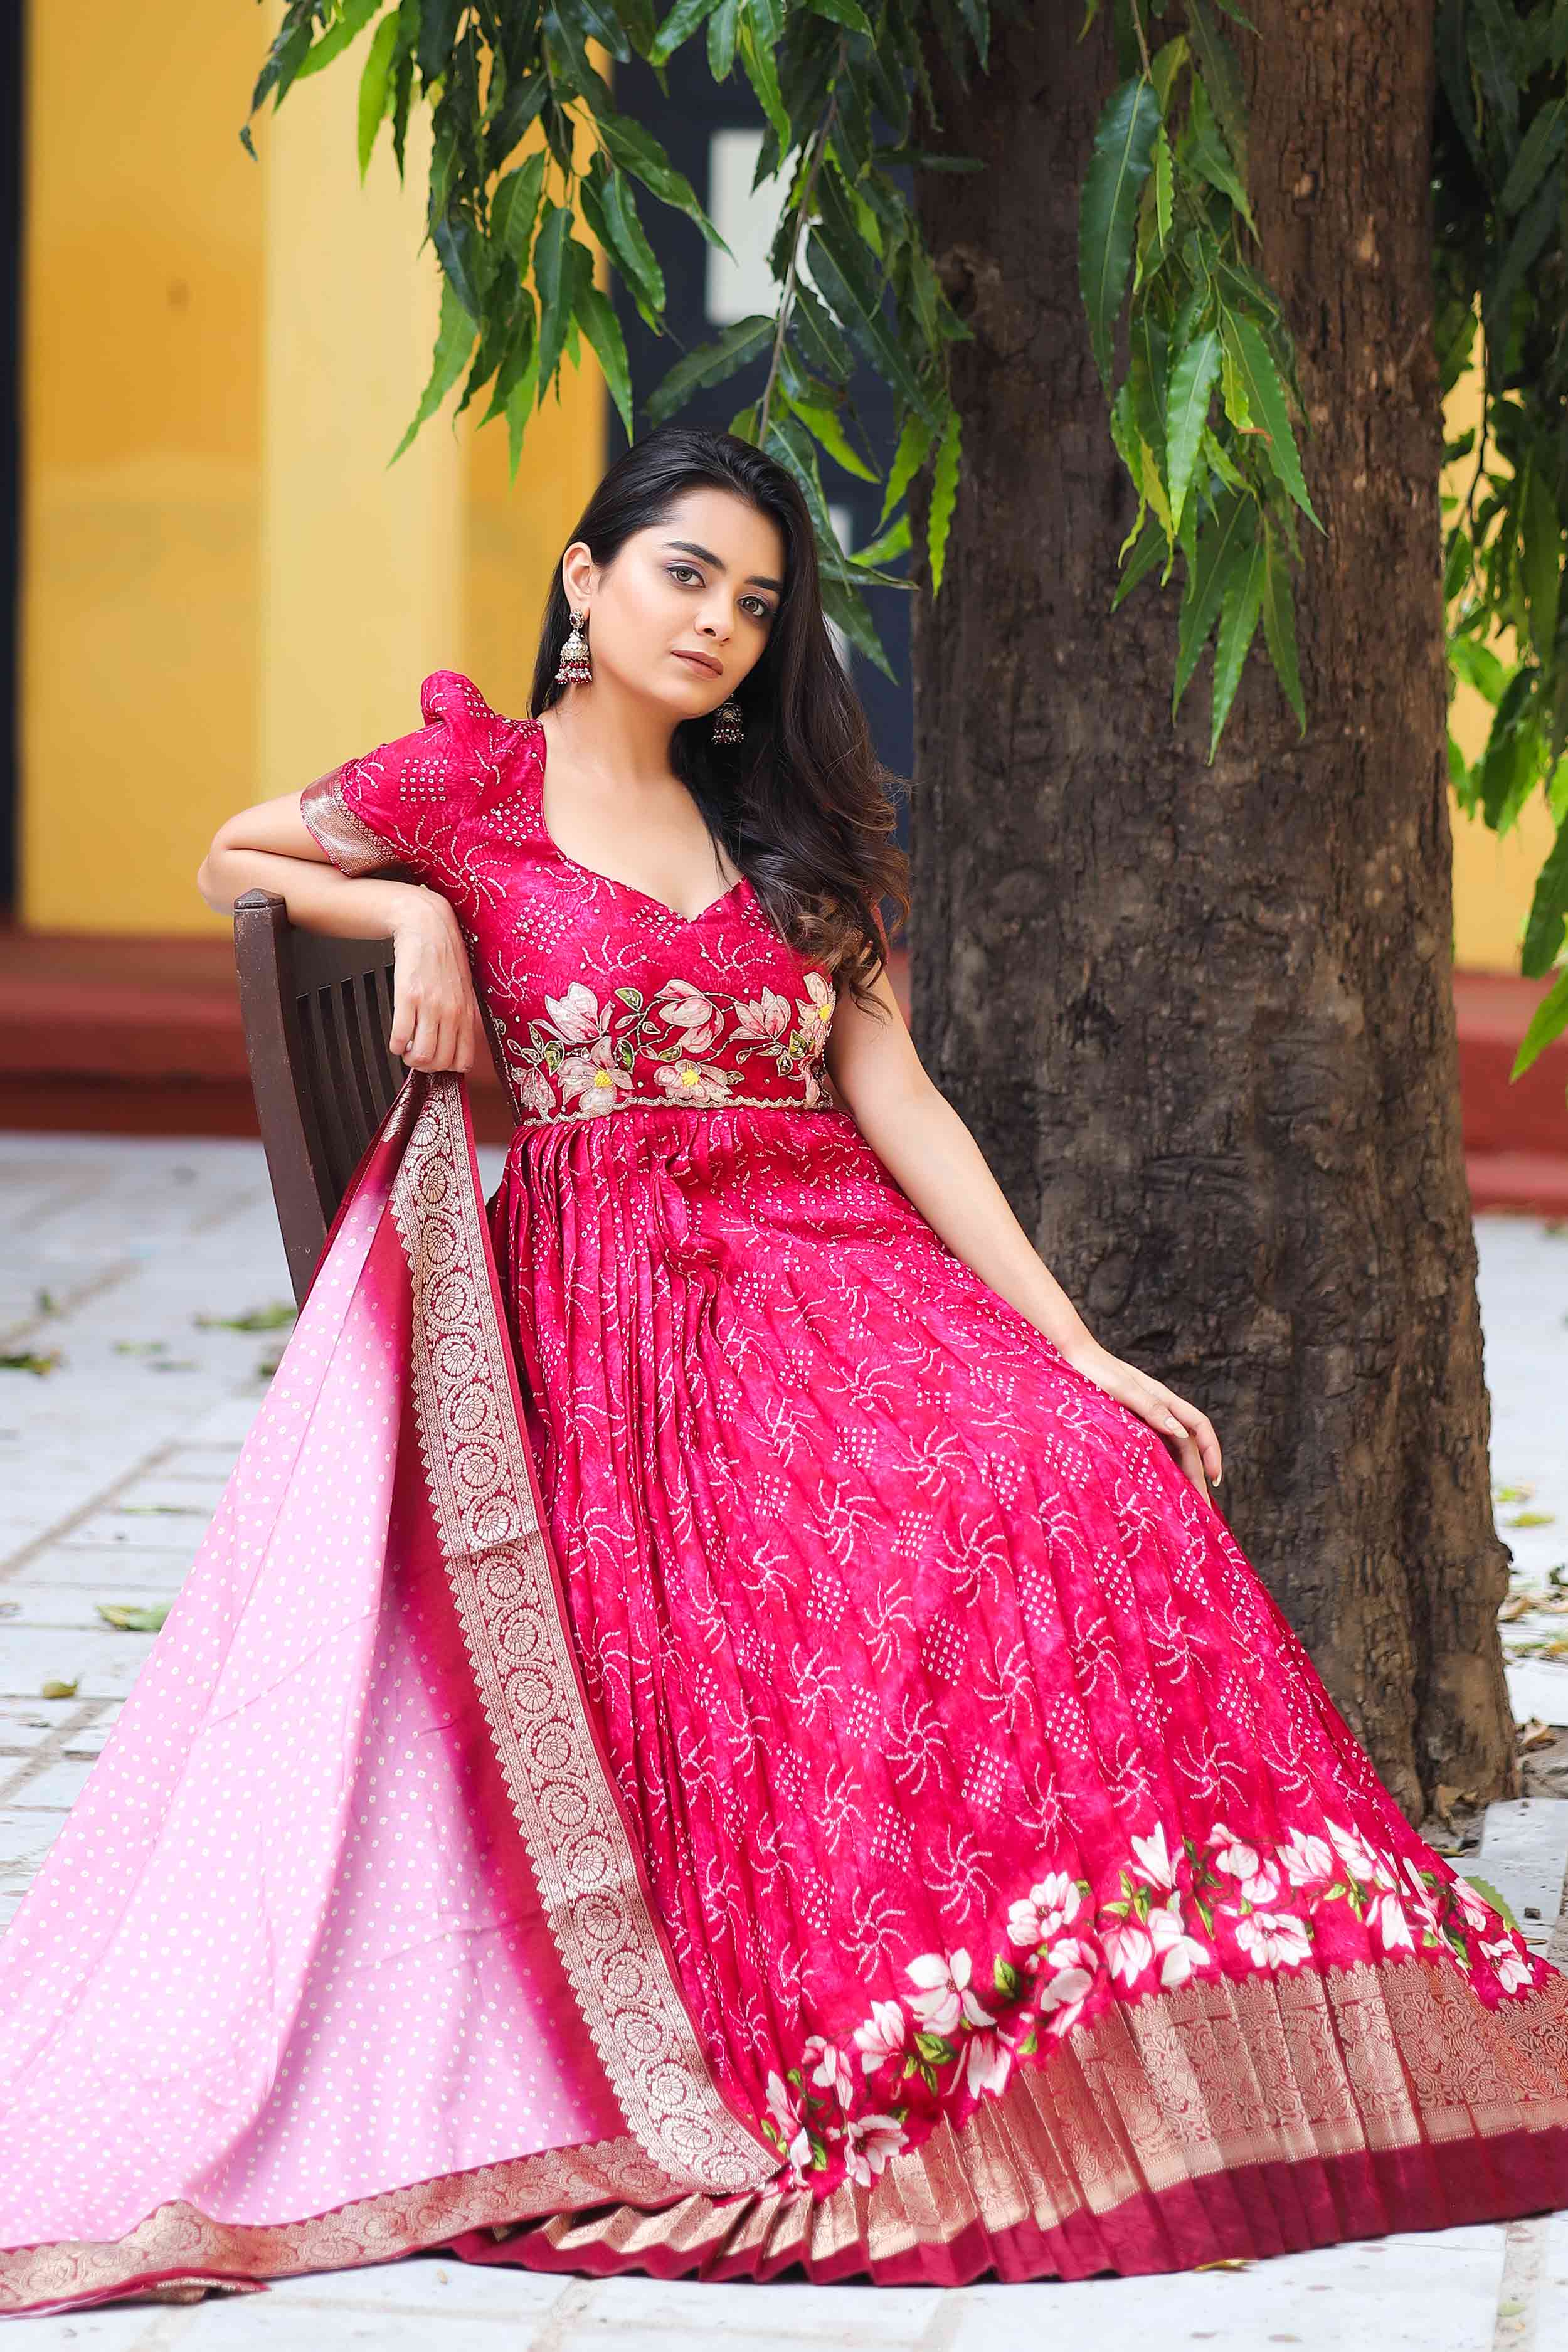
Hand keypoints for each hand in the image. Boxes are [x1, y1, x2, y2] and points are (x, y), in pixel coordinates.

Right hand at [387, 888, 484, 1074]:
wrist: (427, 926)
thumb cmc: (445, 956)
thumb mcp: (464, 988)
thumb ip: (462, 1016)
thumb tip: (454, 1044)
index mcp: (467, 1013)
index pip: (462, 1060)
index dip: (447, 1068)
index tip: (437, 1061)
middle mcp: (451, 1012)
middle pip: (438, 1062)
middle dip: (425, 1066)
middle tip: (416, 1055)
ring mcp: (430, 1005)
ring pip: (420, 1055)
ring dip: (408, 1058)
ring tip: (405, 1048)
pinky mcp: (408, 996)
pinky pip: (399, 1036)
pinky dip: (394, 1045)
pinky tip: (396, 1037)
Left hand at [1060, 1337, 1221, 1499]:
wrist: (1069, 1358)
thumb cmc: (1094, 1371)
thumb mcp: (1122, 1389)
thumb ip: (1151, 1408)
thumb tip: (1180, 1432)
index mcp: (1162, 1398)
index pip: (1199, 1426)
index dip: (1211, 1452)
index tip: (1215, 1478)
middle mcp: (1158, 1409)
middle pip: (1187, 1444)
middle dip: (1197, 1473)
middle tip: (1202, 1507)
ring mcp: (1143, 1417)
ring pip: (1171, 1448)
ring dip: (1181, 1473)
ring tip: (1186, 1502)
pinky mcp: (1127, 1424)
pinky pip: (1152, 1448)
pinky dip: (1162, 1467)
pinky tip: (1158, 1484)